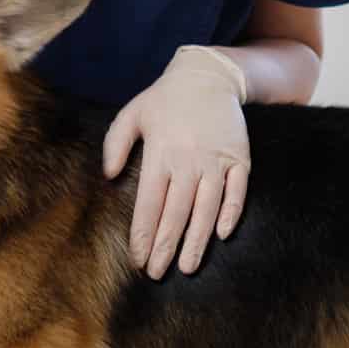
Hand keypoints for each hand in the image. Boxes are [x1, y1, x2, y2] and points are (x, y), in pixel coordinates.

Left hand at [102, 46, 250, 278]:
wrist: (209, 74)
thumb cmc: (165, 99)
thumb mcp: (132, 114)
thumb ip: (115, 144)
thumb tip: (109, 176)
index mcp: (160, 152)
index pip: (149, 203)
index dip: (143, 234)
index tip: (138, 259)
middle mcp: (188, 159)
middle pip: (177, 212)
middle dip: (166, 246)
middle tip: (158, 272)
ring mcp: (217, 159)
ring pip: (207, 208)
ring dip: (198, 240)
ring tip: (189, 266)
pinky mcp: (239, 157)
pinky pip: (237, 191)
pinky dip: (231, 213)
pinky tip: (222, 235)